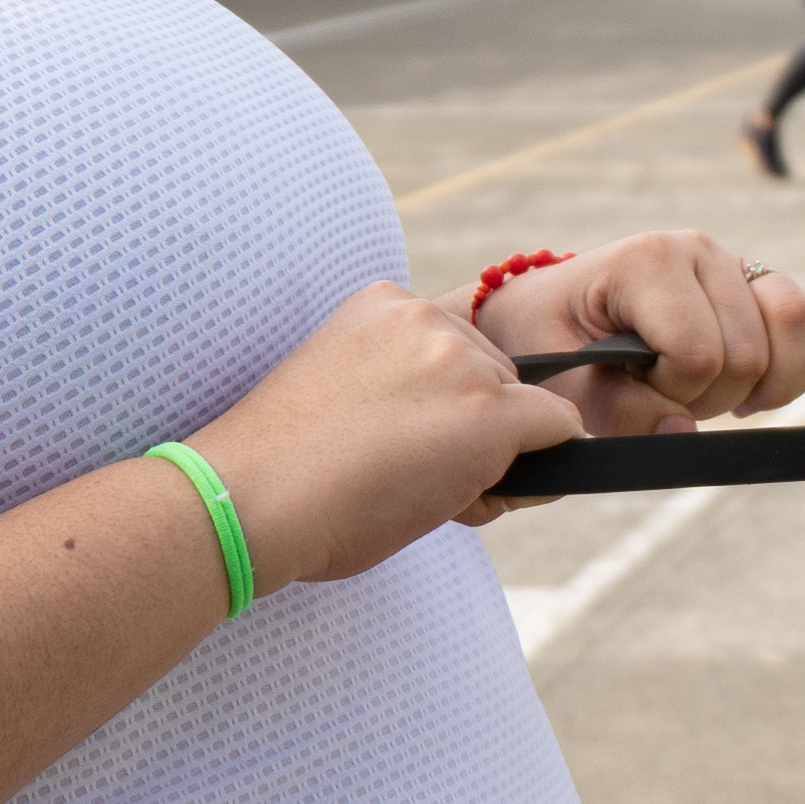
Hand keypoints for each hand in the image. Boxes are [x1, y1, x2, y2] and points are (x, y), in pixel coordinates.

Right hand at [183, 283, 589, 589]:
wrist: (247, 499)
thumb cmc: (281, 469)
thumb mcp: (342, 392)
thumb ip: (401, 387)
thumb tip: (459, 428)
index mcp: (383, 304)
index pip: (455, 353)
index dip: (440, 409)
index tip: (391, 443)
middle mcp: (426, 317)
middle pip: (496, 379)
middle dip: (472, 431)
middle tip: (400, 476)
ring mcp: (460, 362)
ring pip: (525, 413)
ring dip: (491, 458)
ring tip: (411, 490)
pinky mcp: (488, 412)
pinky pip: (557, 431)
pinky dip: (535, 471)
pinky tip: (470, 496)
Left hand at [488, 232, 804, 445]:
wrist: (550, 315)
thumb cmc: (553, 346)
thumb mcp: (563, 387)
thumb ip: (618, 415)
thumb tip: (683, 435)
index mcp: (648, 262)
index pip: (698, 352)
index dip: (675, 394)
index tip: (634, 388)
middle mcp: (698, 251)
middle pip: (749, 350)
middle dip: (713, 395)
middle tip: (665, 392)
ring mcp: (735, 266)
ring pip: (794, 327)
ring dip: (763, 382)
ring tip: (717, 392)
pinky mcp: (761, 286)